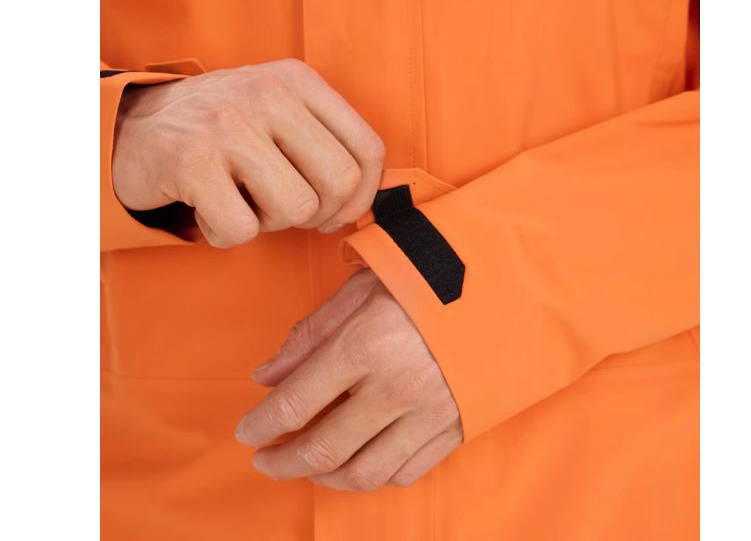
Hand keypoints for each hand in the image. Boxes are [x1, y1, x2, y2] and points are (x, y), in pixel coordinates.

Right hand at [112, 59, 384, 245]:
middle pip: (340, 182)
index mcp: (299, 80)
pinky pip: (242, 230)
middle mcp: (267, 93)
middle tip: (288, 211)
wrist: (134, 124)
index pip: (368, 148)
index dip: (362, 196)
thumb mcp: (279, 113)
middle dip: (320, 214)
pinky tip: (210, 208)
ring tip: (243, 200)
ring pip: (297, 209)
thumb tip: (367, 199)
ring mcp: (229, 125)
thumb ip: (326, 142)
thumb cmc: (222, 129)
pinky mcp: (192, 161)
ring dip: (270, 222)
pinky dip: (227, 234)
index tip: (336, 212)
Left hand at [236, 270, 462, 490]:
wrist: (499, 286)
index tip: (246, 433)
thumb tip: (266, 375)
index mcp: (366, 344)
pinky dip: (374, 475)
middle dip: (283, 462)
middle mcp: (396, 388)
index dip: (261, 425)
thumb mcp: (361, 289)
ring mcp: (429, 414)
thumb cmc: (424, 278)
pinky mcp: (454, 428)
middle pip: (323, 450)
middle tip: (264, 461)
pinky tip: (359, 459)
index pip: (296, 403)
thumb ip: (311, 334)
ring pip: (364, 474)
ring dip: (325, 478)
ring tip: (308, 465)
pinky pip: (405, 472)